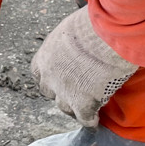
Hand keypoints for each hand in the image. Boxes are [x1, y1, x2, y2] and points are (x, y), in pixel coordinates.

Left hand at [30, 6, 137, 126]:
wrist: (106, 37)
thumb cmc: (92, 25)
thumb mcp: (70, 30)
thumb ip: (67, 43)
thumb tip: (76, 45)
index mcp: (44, 58)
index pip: (38, 74)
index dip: (50, 76)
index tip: (60, 77)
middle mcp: (49, 77)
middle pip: (50, 92)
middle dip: (61, 92)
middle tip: (75, 91)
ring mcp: (65, 93)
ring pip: (66, 108)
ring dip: (75, 108)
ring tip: (87, 108)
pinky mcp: (83, 104)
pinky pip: (86, 119)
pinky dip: (91, 120)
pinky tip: (97, 119)